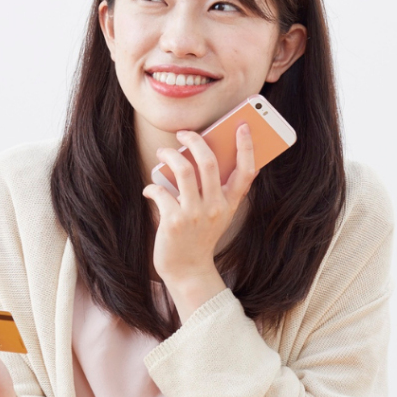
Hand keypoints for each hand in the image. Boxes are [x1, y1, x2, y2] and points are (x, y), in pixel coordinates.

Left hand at [142, 122, 257, 319]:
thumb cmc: (199, 237)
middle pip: (208, 162)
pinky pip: (160, 191)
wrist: (188, 270)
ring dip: (169, 156)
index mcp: (229, 203)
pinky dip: (152, 186)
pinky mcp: (174, 221)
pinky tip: (150, 189)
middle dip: (195, 140)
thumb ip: (214, 190)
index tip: (242, 126)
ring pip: (183, 170)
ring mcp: (194, 214)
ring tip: (162, 153)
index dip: (246, 146)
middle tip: (183, 133)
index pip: (246, 171)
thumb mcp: (216, 215)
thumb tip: (195, 156)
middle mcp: (215, 207)